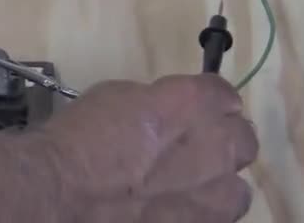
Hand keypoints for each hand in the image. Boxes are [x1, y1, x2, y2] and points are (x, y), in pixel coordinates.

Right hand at [42, 74, 257, 222]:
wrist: (60, 191)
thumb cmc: (80, 139)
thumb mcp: (118, 98)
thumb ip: (158, 104)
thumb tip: (165, 115)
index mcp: (192, 102)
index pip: (224, 94)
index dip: (209, 102)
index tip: (196, 111)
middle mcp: (214, 145)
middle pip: (243, 139)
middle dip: (222, 142)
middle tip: (192, 150)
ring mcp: (213, 194)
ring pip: (237, 189)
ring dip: (217, 185)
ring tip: (186, 191)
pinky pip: (217, 220)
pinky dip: (200, 215)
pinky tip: (175, 213)